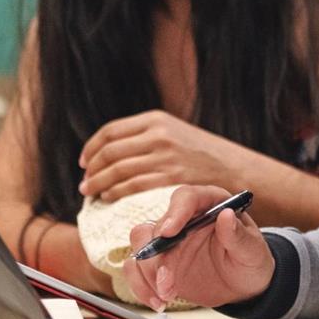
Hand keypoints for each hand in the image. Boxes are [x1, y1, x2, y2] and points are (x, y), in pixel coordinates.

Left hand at [79, 111, 240, 201]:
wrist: (235, 169)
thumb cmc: (202, 154)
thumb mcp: (174, 132)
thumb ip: (145, 135)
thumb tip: (107, 152)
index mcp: (156, 120)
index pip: (110, 132)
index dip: (91, 148)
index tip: (84, 162)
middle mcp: (158, 136)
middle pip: (110, 152)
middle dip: (91, 170)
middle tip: (84, 183)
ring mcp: (164, 158)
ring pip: (117, 172)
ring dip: (98, 184)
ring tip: (91, 193)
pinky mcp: (170, 180)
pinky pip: (131, 188)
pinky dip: (115, 194)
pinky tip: (109, 199)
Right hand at [122, 184, 274, 308]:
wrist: (244, 286)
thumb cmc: (250, 261)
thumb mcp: (252, 251)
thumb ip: (239, 235)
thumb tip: (226, 216)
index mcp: (209, 204)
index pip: (185, 197)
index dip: (175, 212)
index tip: (169, 232)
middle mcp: (184, 219)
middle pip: (156, 226)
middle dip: (158, 256)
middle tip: (168, 281)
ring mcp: (168, 242)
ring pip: (141, 246)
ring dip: (148, 273)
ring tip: (167, 294)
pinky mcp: (158, 264)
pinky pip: (136, 269)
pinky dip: (141, 286)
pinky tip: (158, 301)